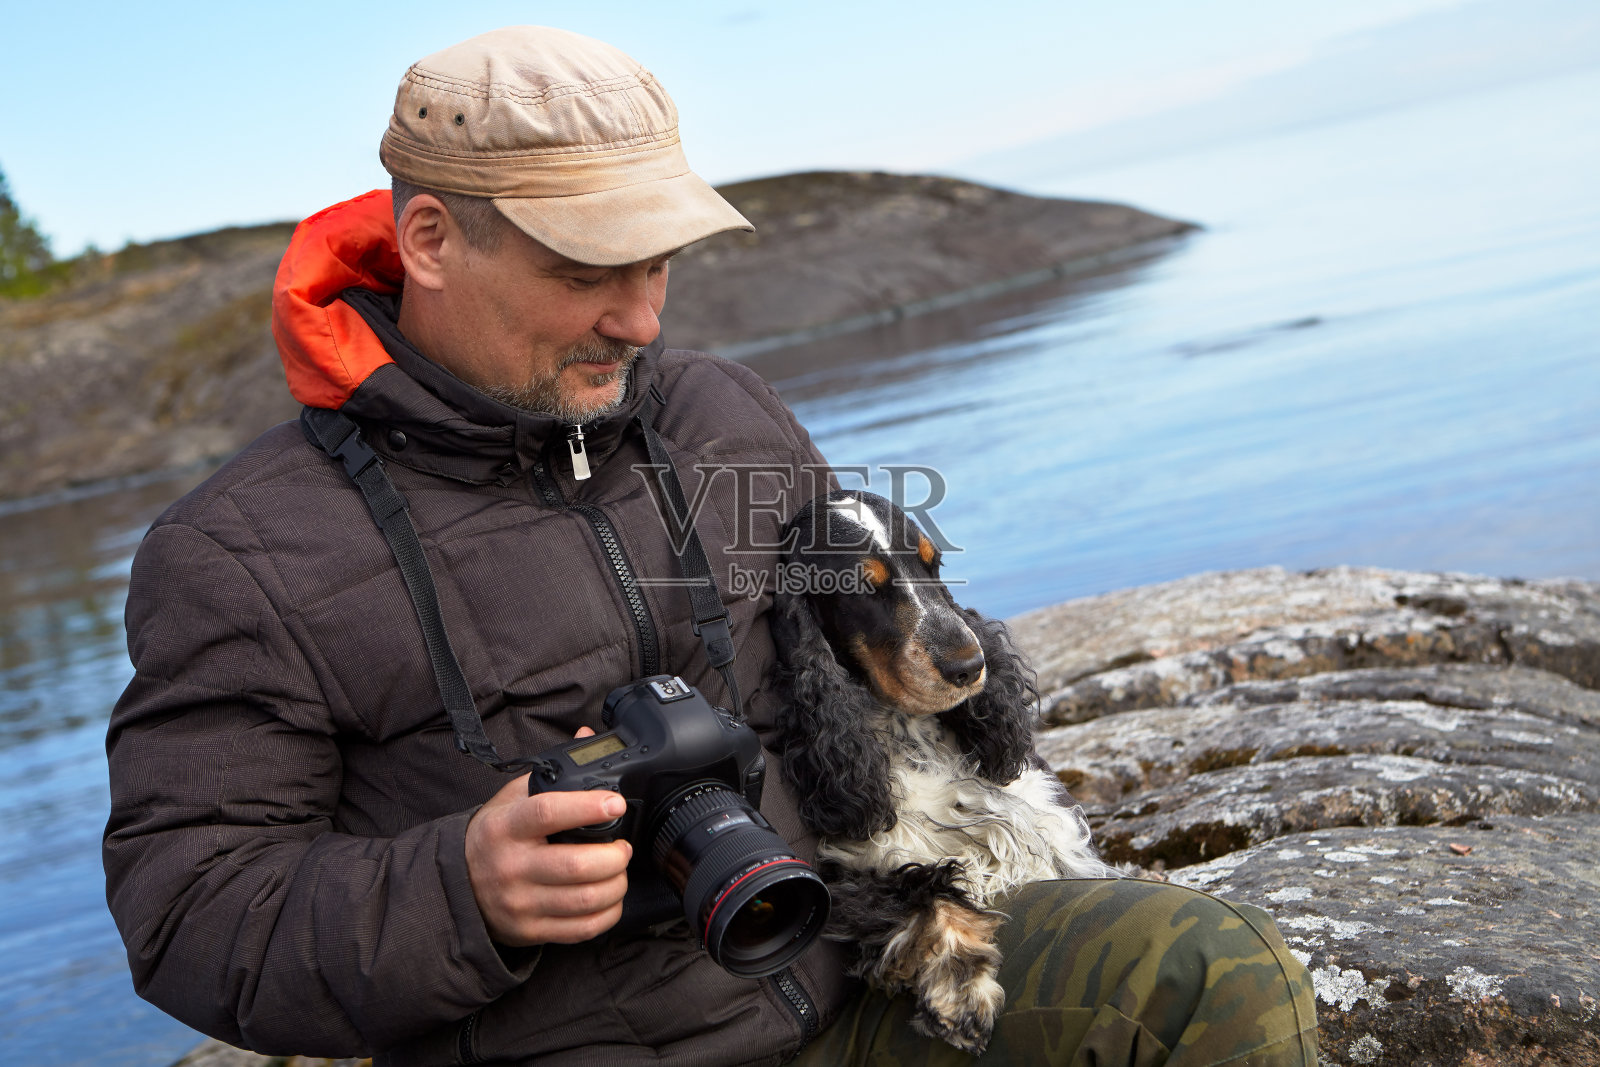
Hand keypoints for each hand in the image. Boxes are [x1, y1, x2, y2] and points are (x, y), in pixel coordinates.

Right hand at [465, 727, 632, 945]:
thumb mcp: (512, 797)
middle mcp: (511, 866)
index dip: (587, 808)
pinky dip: (608, 913)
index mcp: (506, 826)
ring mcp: (520, 902)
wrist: (458, 885)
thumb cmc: (495, 836)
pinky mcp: (530, 930)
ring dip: (616, 884)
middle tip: (622, 846)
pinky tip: (610, 897)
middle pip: (576, 865)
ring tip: (618, 870)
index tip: (616, 802)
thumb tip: (588, 737)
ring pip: (584, 900)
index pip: (548, 813)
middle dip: (614, 856)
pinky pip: (582, 929)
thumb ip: (551, 771)